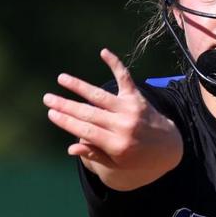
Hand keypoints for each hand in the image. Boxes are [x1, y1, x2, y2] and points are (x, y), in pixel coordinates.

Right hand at [44, 48, 182, 189]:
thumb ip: (95, 155)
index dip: (67, 122)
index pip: (86, 131)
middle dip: (65, 105)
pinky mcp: (138, 98)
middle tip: (47, 98)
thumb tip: (71, 148)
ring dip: (79, 86)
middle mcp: (124, 126)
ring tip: (62, 78)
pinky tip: (104, 52)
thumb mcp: (117, 164)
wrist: (168, 147)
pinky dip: (115, 64)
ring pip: (101, 96)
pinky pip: (125, 78)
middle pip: (89, 113)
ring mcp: (131, 110)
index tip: (51, 113)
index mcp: (118, 145)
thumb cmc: (137, 158)